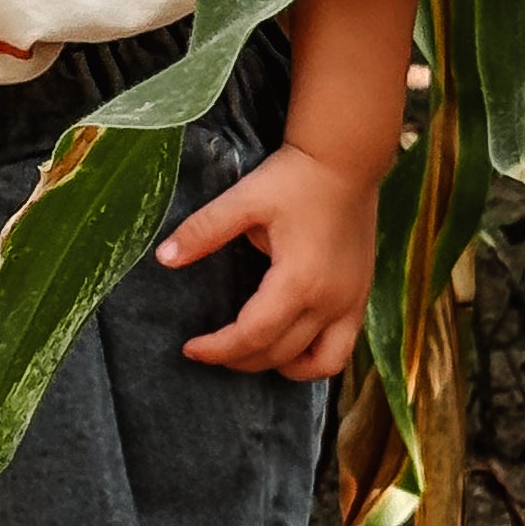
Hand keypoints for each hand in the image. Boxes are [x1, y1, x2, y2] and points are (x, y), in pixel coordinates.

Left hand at [158, 139, 379, 380]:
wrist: (346, 160)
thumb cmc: (295, 178)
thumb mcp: (244, 200)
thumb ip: (203, 231)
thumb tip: (164, 258)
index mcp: (298, 281)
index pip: (252, 335)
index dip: (218, 349)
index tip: (190, 347)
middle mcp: (329, 302)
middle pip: (277, 354)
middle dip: (237, 359)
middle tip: (208, 349)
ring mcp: (350, 304)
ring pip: (314, 364)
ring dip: (277, 365)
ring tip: (247, 352)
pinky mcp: (360, 298)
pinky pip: (339, 350)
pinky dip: (313, 360)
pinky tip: (290, 348)